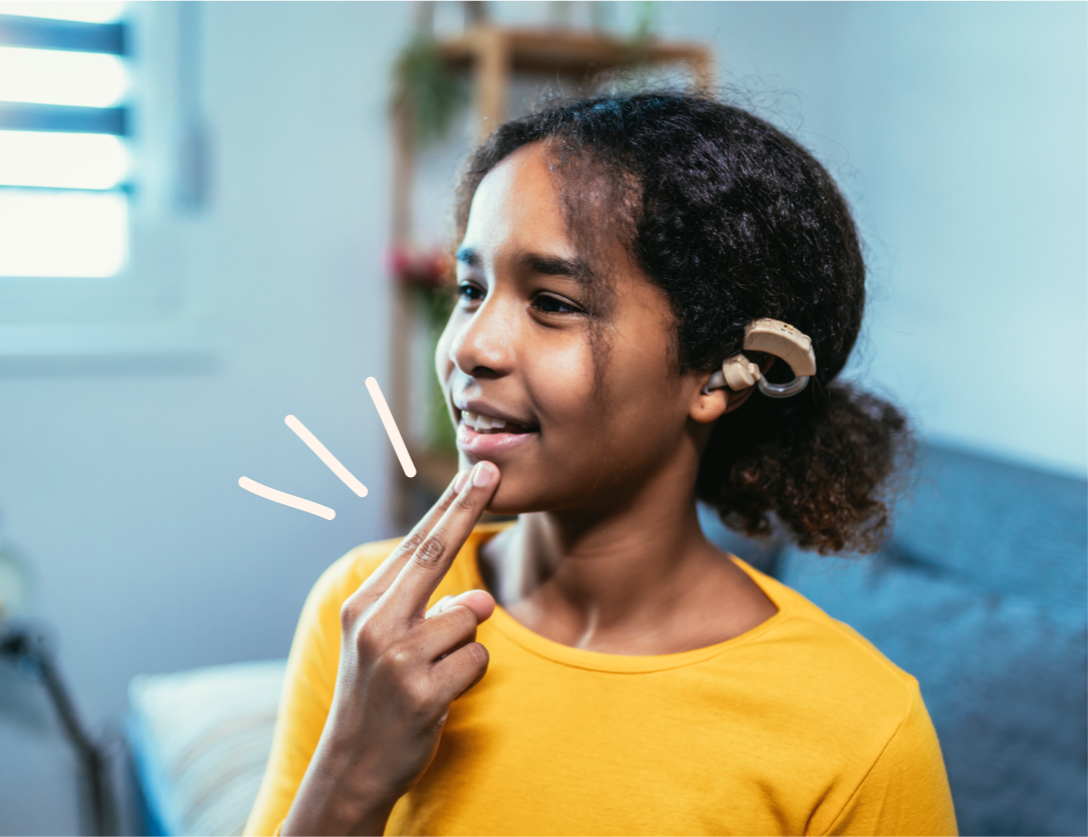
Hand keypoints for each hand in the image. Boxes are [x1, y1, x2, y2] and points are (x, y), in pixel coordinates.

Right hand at [282, 461, 499, 836]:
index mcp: (365, 605)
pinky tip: (439, 695)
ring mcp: (398, 656)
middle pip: (434, 554)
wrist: (352, 766)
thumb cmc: (380, 695)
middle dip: (466, 508)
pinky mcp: (422, 690)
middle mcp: (376, 622)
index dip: (449, 507)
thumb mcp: (393, 645)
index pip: (415, 545)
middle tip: (492, 472)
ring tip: (432, 673)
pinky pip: (477, 658)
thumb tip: (482, 601)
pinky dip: (469, 674)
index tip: (476, 473)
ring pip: (469, 617)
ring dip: (464, 645)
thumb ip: (434, 612)